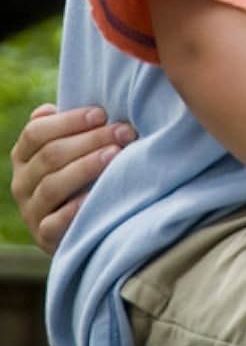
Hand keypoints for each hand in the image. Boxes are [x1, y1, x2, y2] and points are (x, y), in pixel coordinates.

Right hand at [9, 104, 136, 254]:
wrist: (83, 227)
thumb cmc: (83, 175)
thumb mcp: (72, 150)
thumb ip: (66, 129)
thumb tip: (50, 109)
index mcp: (24, 156)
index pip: (36, 132)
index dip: (69, 120)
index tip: (102, 113)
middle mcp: (22, 183)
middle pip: (50, 156)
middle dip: (90, 140)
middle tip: (124, 132)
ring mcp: (31, 211)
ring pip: (52, 185)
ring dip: (86, 167)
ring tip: (115, 155)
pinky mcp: (44, 237)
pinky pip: (55, 222)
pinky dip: (75, 208)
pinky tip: (97, 195)